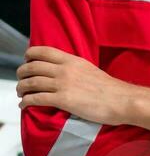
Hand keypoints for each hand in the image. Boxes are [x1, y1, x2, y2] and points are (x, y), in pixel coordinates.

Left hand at [17, 46, 132, 124]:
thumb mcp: (91, 70)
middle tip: (21, 79)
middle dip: (21, 73)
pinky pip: (36, 99)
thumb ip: (75, 69)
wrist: (122, 100)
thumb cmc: (111, 89)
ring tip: (21, 92)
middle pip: (32, 67)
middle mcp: (65, 70)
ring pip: (30, 83)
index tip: (27, 61)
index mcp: (73, 61)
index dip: (29, 55)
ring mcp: (63, 85)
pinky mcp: (63, 100)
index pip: (43, 51)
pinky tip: (24, 104)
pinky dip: (26, 102)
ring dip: (21, 88)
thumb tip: (63, 73)